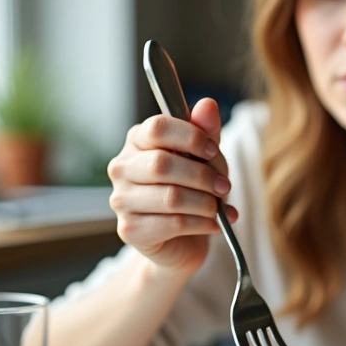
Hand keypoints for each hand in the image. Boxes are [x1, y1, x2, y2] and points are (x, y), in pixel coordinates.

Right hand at [107, 98, 238, 271]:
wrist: (182, 240)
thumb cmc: (192, 191)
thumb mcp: (205, 158)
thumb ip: (206, 131)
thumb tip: (208, 104)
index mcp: (137, 141)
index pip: (157, 127)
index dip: (190, 137)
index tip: (212, 151)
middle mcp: (122, 168)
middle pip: (162, 164)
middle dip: (202, 175)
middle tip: (224, 186)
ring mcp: (121, 200)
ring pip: (170, 197)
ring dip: (205, 202)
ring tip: (220, 208)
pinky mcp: (129, 230)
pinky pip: (172, 223)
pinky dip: (202, 223)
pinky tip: (214, 224)